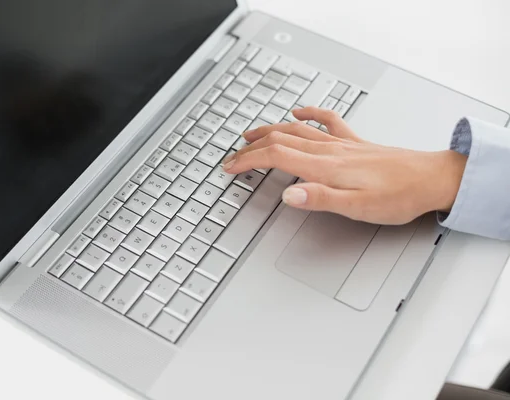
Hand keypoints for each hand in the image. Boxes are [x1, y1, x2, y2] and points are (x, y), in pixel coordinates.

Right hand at [222, 107, 466, 224]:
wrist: (430, 179)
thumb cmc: (398, 197)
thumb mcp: (356, 208)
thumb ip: (320, 199)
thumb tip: (288, 195)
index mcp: (325, 167)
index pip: (276, 157)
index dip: (248, 161)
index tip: (230, 167)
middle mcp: (329, 151)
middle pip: (280, 141)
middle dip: (251, 148)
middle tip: (232, 156)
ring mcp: (341, 144)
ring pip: (296, 130)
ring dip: (270, 130)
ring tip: (251, 134)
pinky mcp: (353, 143)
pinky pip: (327, 121)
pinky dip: (310, 113)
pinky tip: (300, 111)